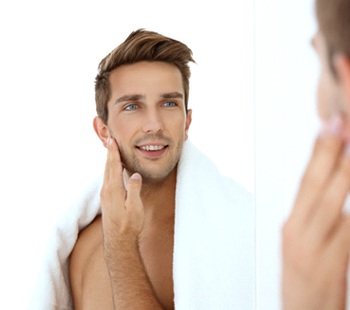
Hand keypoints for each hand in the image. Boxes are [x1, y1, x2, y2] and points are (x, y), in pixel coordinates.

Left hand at [100, 137, 143, 247]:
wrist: (118, 241)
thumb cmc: (129, 225)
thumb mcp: (135, 207)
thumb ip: (134, 189)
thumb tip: (134, 175)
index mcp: (114, 190)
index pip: (113, 166)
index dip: (113, 153)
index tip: (112, 141)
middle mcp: (106, 190)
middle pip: (108, 167)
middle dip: (109, 153)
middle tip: (110, 140)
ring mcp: (105, 195)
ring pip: (106, 173)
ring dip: (109, 161)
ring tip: (110, 151)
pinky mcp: (106, 200)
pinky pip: (107, 179)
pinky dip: (109, 170)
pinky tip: (112, 170)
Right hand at [282, 116, 349, 309]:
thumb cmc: (303, 282)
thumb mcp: (301, 246)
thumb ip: (314, 218)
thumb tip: (332, 187)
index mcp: (291, 227)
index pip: (303, 183)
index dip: (316, 154)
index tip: (328, 127)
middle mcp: (298, 234)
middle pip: (316, 188)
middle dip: (330, 154)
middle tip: (341, 125)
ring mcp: (315, 249)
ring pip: (334, 205)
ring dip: (345, 175)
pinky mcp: (331, 264)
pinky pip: (349, 232)